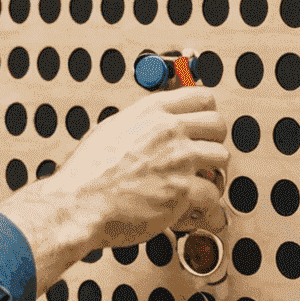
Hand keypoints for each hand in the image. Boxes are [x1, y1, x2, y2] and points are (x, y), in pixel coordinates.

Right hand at [54, 84, 228, 249]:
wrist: (78, 203)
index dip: (206, 111)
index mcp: (150, 112)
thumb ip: (137, 124)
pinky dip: (205, 202)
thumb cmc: (85, 174)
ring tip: (199, 181)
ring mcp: (178, 159)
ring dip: (212, 171)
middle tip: (205, 153)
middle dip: (213, 141)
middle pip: (217, 125)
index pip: (201, 97)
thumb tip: (148, 125)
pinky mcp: (183, 189)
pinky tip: (193, 204)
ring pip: (221, 157)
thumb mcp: (108, 131)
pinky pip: (211, 192)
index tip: (204, 123)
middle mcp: (168, 131)